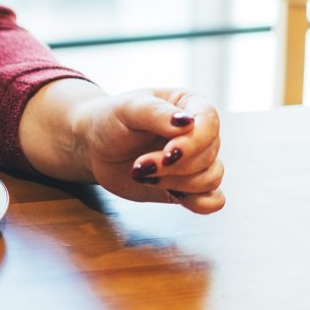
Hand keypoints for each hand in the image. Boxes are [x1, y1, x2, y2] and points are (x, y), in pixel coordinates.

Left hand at [76, 88, 223, 213]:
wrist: (95, 146)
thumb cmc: (112, 119)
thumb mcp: (128, 108)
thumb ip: (156, 112)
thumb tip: (188, 123)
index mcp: (190, 105)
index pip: (209, 123)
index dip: (193, 143)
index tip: (168, 154)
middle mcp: (199, 133)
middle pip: (208, 155)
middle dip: (173, 166)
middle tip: (140, 165)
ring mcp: (196, 160)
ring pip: (211, 178)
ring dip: (176, 183)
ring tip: (143, 175)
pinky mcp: (189, 186)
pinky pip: (213, 200)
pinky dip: (199, 203)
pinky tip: (174, 195)